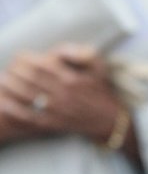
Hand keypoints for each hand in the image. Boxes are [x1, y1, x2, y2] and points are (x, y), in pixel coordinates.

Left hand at [0, 45, 124, 145]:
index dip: (24, 59)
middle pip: (29, 78)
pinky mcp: (54, 124)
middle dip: (14, 71)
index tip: (18, 57)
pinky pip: (29, 116)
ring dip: (10, 87)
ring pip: (26, 96)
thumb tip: (60, 49)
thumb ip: (79, 53)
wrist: (110, 121)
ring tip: (2, 82)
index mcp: (70, 78)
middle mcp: (62, 94)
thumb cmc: (101, 91)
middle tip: (8, 68)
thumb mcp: (98, 67)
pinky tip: (4, 103)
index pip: (39, 64)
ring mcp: (57, 110)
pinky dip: (15, 110)